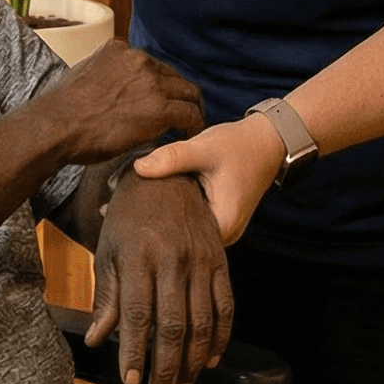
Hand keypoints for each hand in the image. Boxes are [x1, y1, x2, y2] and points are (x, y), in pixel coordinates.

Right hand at [41, 40, 203, 165]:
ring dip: (191, 108)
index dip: (158, 85)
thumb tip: (106, 88)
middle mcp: (138, 60)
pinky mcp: (160, 108)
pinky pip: (191, 114)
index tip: (159, 100)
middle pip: (173, 76)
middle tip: (181, 114)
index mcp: (119, 50)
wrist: (55, 127)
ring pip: (189, 92)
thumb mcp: (81, 76)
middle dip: (178, 95)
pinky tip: (189, 136)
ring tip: (189, 126)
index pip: (151, 65)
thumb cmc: (60, 112)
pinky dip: (194, 125)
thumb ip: (102, 75)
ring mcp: (151, 83)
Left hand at [86, 172, 233, 383]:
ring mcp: (201, 260)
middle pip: (172, 325)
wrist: (168, 175)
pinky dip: (221, 336)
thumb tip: (95, 339)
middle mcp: (173, 260)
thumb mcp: (108, 250)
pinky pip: (226, 305)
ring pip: (202, 322)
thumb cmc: (129, 216)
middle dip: (165, 368)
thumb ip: (106, 297)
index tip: (130, 382)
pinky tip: (209, 359)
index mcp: (139, 257)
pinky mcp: (220, 261)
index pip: (136, 315)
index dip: (134, 352)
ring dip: (193, 361)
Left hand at [133, 117, 284, 244]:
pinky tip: (151, 198)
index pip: (178, 241)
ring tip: (127, 203)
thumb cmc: (238, 146)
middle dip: (150, 223)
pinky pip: (189, 222)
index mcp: (221, 227)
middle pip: (178, 240)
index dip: (148, 226)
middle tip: (116, 207)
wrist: (266, 141)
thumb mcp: (204, 148)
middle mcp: (222, 237)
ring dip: (161, 217)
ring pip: (183, 231)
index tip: (120, 212)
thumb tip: (138, 167)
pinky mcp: (215, 220)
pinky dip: (173, 211)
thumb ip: (173, 157)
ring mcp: (219, 231)